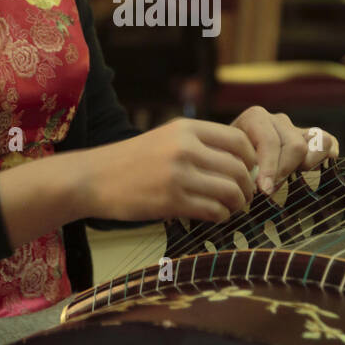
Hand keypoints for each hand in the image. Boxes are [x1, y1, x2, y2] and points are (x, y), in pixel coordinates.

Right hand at [82, 117, 257, 222]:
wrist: (92, 178)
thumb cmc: (131, 160)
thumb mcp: (165, 137)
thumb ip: (198, 143)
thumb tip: (238, 160)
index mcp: (186, 128)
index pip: (239, 140)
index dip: (252, 158)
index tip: (249, 171)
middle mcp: (185, 148)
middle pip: (239, 168)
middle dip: (247, 186)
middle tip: (244, 196)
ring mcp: (179, 175)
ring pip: (230, 191)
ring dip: (237, 203)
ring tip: (232, 208)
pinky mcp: (172, 201)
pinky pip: (213, 210)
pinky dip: (221, 215)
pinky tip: (216, 216)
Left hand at [230, 106, 338, 196]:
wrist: (226, 159)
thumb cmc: (226, 164)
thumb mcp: (227, 162)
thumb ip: (241, 168)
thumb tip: (262, 185)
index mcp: (255, 118)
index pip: (270, 142)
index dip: (269, 167)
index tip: (263, 190)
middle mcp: (277, 119)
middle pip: (295, 146)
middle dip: (284, 171)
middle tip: (268, 190)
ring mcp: (295, 128)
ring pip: (317, 142)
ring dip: (305, 166)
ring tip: (287, 180)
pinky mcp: (308, 139)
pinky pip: (327, 141)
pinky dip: (327, 154)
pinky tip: (318, 168)